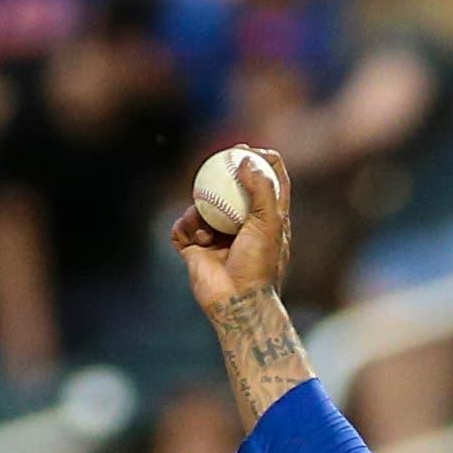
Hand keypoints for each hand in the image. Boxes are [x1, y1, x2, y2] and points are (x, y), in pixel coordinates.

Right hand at [174, 147, 292, 309]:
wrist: (237, 302)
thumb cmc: (259, 265)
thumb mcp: (269, 223)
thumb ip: (262, 189)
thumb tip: (246, 158)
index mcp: (266, 220)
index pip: (268, 183)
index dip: (262, 162)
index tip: (251, 151)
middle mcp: (241, 226)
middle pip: (231, 188)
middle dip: (223, 171)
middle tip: (220, 156)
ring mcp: (216, 237)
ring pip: (201, 206)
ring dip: (202, 210)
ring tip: (209, 227)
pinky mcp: (194, 250)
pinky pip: (182, 228)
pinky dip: (187, 228)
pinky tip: (199, 239)